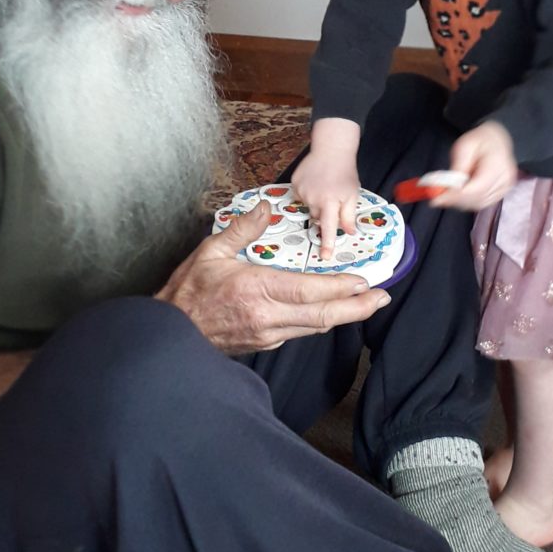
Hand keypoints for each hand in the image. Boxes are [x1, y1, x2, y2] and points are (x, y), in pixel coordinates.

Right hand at [156, 202, 390, 352]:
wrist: (170, 335)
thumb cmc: (188, 292)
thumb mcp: (210, 252)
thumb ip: (242, 229)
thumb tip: (267, 208)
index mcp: (257, 290)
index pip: (309, 291)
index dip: (340, 288)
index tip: (363, 281)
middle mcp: (268, 317)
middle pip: (323, 315)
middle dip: (356, 307)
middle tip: (382, 297)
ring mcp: (268, 334)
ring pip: (315, 326)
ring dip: (343, 315)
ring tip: (365, 303)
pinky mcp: (264, 343)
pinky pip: (300, 331)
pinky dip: (319, 320)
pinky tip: (329, 310)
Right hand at [292, 118, 362, 261]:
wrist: (331, 148)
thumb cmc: (345, 172)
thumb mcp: (352, 194)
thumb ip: (349, 215)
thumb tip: (349, 233)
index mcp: (330, 202)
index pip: (329, 228)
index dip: (327, 243)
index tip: (325, 256)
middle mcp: (313, 198)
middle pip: (317, 218)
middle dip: (324, 215)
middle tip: (332, 201)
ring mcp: (301, 190)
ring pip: (308, 208)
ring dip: (316, 203)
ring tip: (324, 187)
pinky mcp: (294, 184)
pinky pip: (300, 197)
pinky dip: (307, 194)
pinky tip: (315, 183)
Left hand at [433, 121, 517, 211]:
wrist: (495, 139)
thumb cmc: (480, 140)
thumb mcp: (464, 146)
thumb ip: (458, 167)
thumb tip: (447, 188)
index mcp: (497, 164)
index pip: (476, 189)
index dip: (455, 196)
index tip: (437, 198)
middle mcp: (505, 178)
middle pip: (477, 199)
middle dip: (455, 200)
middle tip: (438, 196)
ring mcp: (506, 186)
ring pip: (479, 204)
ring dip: (461, 202)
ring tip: (448, 192)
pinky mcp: (502, 191)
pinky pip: (483, 203)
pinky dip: (469, 201)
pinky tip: (460, 193)